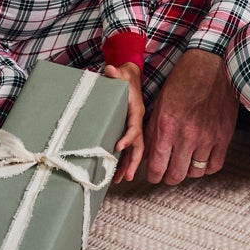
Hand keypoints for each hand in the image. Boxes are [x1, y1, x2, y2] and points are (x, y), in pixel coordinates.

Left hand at [103, 63, 144, 182]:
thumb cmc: (126, 78)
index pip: (135, 127)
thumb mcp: (122, 74)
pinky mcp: (129, 131)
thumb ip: (116, 73)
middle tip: (126, 176)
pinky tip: (117, 174)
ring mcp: (134, 128)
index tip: (118, 147)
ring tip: (119, 180)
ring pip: (135, 152)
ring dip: (128, 166)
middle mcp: (137, 122)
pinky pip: (129, 150)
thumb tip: (110, 69)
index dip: (128, 138)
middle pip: (139, 146)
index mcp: (136, 111)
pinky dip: (124, 162)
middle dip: (133, 162)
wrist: (131, 78)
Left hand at [142, 49, 238, 184]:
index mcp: (166, 126)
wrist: (211, 64)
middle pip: (175, 176)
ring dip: (188, 170)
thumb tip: (147, 154)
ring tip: (186, 161)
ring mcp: (207, 137)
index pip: (156, 168)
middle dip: (169, 177)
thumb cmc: (184, 79)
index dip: (153, 176)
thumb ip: (153, 130)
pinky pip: (214, 166)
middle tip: (169, 171)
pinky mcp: (223, 136)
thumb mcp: (160, 102)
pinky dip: (207, 166)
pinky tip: (202, 158)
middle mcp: (186, 135)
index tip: (154, 174)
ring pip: (195, 173)